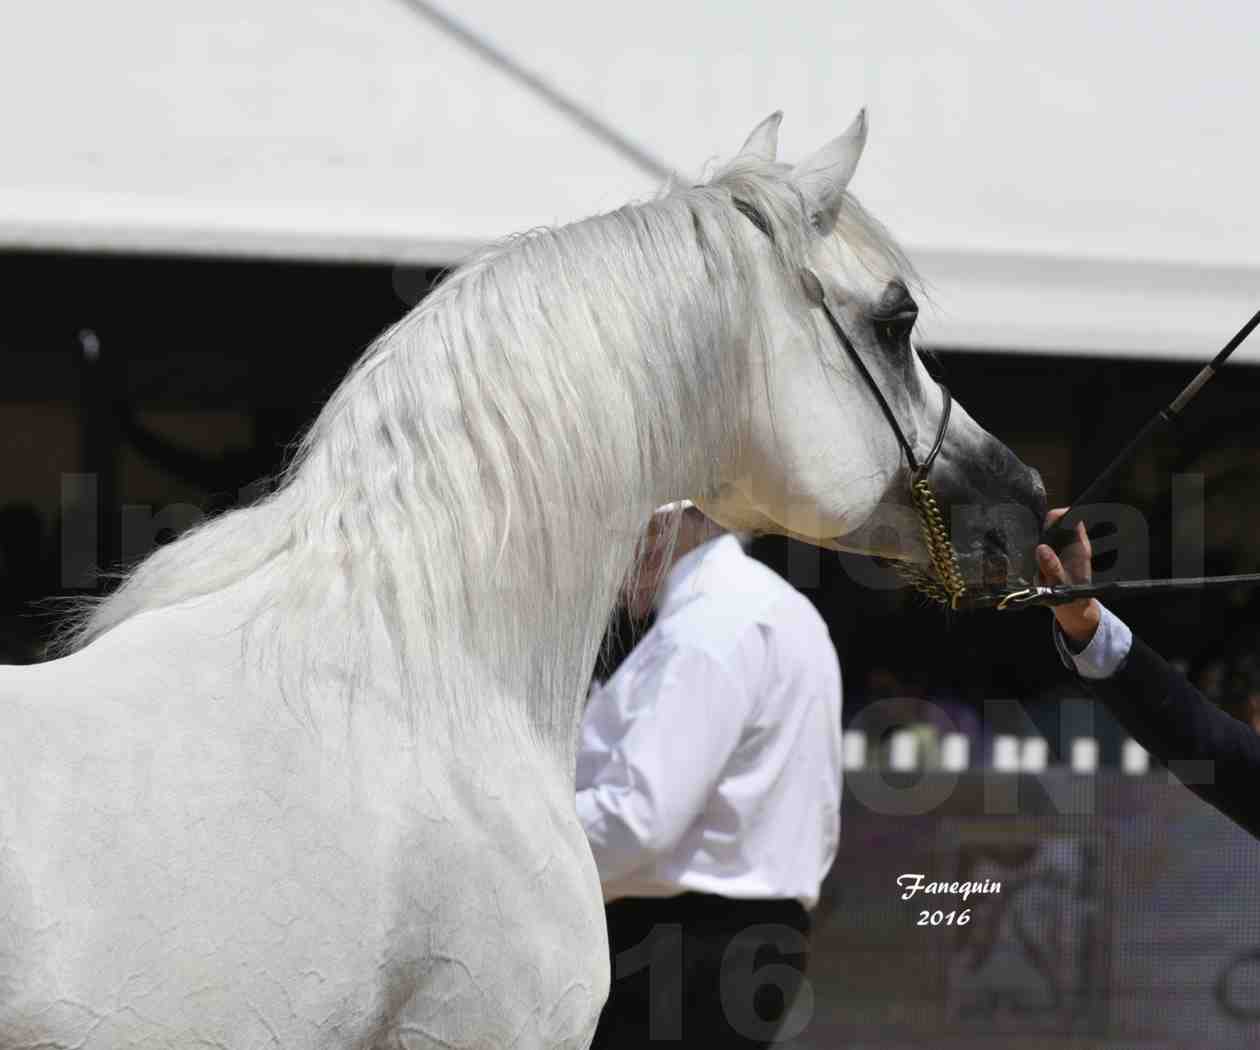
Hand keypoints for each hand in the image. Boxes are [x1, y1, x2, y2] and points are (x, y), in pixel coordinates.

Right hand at [1036, 508, 1100, 646]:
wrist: (1073, 606)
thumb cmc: (1070, 595)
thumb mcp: (1060, 583)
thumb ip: (1051, 566)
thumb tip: (1041, 548)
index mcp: (1080, 546)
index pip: (1072, 517)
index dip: (1057, 516)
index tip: (1044, 526)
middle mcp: (1073, 543)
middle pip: (1057, 521)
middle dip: (1044, 527)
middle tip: (1034, 543)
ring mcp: (1064, 546)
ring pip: (1050, 530)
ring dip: (1039, 536)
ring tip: (1033, 552)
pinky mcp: (1056, 552)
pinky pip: (1045, 541)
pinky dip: (1037, 544)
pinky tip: (1032, 555)